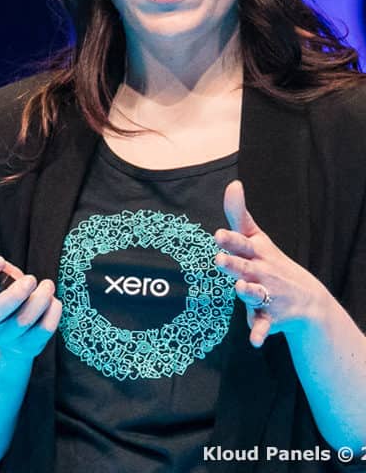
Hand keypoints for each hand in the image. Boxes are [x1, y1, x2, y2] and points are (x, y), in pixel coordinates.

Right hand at [0, 240, 62, 358]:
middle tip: (31, 279)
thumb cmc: (4, 298)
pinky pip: (43, 330)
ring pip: (23, 321)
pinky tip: (53, 302)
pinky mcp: (27, 347)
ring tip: (47, 286)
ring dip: (40, 300)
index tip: (0, 260)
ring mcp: (5, 337)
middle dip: (16, 293)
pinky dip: (52, 312)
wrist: (12, 338)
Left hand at [214, 180, 327, 347]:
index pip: (242, 244)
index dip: (231, 240)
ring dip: (247, 293)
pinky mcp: (268, 317)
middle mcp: (262, 273)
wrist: (308, 301)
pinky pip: (263, 326)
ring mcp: (266, 295)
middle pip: (245, 268)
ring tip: (239, 289)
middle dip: (234, 264)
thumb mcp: (256, 238)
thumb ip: (239, 214)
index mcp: (257, 253)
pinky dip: (259, 332)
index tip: (217, 234)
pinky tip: (254, 340)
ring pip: (254, 295)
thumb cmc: (270, 262)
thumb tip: (233, 184)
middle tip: (219, 259)